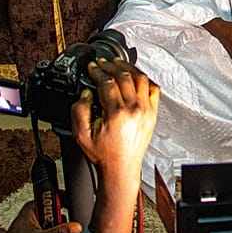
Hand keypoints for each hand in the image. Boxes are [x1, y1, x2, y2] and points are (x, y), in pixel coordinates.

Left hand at [4, 200, 81, 232]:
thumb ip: (57, 232)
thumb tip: (75, 226)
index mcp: (32, 207)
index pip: (53, 196)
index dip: (64, 202)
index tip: (72, 208)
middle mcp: (34, 212)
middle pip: (57, 211)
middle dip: (61, 221)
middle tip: (59, 230)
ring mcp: (35, 222)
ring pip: (55, 222)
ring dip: (58, 230)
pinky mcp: (37, 231)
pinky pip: (51, 229)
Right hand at [71, 57, 159, 232]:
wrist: (121, 169)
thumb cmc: (104, 155)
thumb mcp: (80, 135)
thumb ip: (79, 111)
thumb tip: (85, 93)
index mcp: (116, 113)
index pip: (108, 82)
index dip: (98, 71)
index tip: (93, 68)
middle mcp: (134, 109)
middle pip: (124, 76)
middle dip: (111, 66)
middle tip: (103, 63)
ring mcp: (146, 110)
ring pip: (141, 79)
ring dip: (129, 68)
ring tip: (119, 64)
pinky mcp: (152, 114)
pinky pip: (153, 89)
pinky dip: (144, 80)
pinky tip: (136, 77)